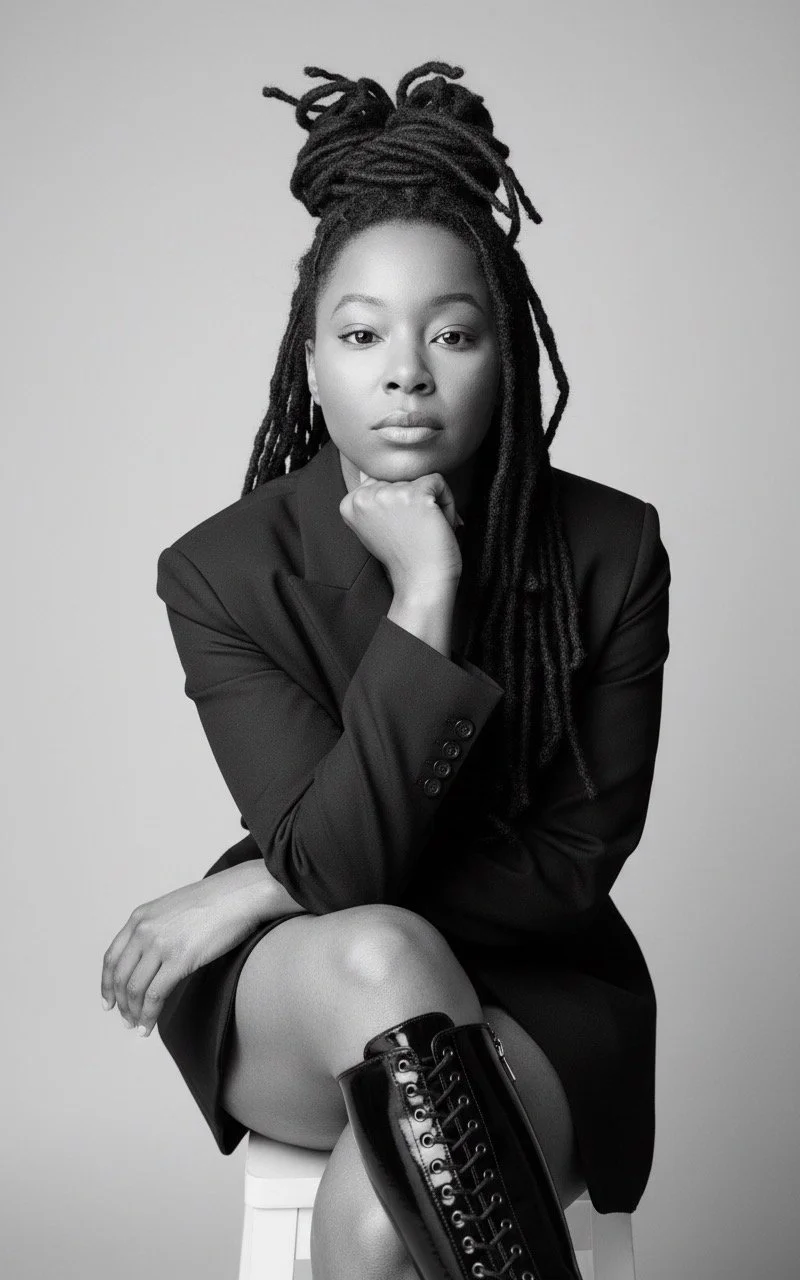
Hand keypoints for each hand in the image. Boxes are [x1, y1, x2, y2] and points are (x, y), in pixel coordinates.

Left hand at [100, 869, 272, 1037]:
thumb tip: (153, 958)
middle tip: (126, 1020)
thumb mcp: (173, 909)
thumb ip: (157, 929)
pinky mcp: (180, 959)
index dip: (106, 984)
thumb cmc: (216, 901)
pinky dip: (149, 1016)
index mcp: (140, 917)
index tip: (109, 1001)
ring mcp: (160, 945)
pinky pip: (155, 996)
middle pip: (120, 977)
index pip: (111, 958)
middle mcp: (144, 930)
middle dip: (121, 1003)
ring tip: (139, 1026)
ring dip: (134, 1013)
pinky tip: (150, 1026)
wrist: (241, 893)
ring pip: (134, 989)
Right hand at [341, 470, 463, 595]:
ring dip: (431, 504)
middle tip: (413, 532)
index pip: (381, 481)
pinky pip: (439, 482)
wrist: (420, 582)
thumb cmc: (404, 557)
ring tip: (423, 530)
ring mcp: (388, 494)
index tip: (398, 529)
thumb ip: (373, 500)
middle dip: (415, 502)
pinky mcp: (414, 494)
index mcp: (350, 503)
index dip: (398, 504)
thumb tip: (372, 471)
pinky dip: (447, 503)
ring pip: (420, 479)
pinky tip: (436, 525)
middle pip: (401, 479)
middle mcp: (364, 496)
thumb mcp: (375, 526)